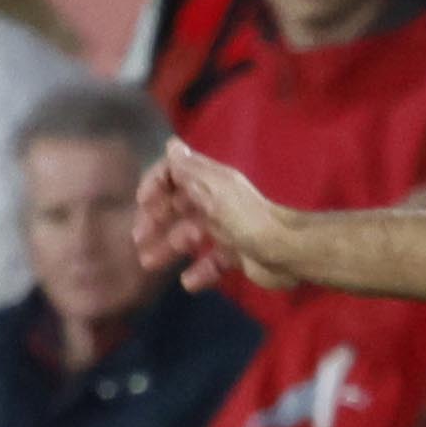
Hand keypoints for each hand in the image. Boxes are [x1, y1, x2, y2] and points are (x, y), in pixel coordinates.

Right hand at [136, 141, 300, 293]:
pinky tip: (188, 283)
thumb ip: (190, 169)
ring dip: (167, 247)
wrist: (288, 252)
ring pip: (190, 236)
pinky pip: (212, 262)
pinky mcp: (238, 255)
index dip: (155, 184)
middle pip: (178, 206)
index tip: (142, 202)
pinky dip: (199, 272)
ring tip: (147, 263)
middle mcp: (217, 203)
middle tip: (138, 238)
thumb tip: (171, 144)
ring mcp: (227, 230)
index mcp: (211, 183)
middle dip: (155, 219)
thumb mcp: (214, 190)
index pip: (175, 174)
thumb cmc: (247, 220)